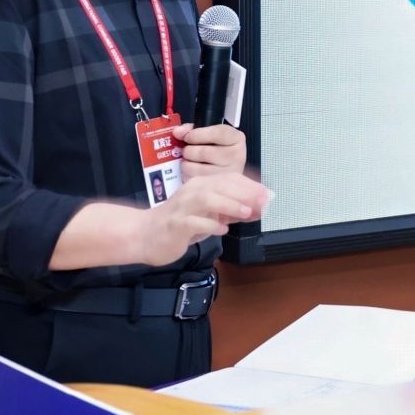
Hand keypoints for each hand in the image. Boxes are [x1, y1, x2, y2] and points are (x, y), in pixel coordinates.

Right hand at [136, 173, 269, 266]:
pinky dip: (210, 225)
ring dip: (229, 205)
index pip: (229, 179)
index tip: (268, 195)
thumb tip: (257, 209)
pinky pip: (194, 222)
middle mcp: (192, 191)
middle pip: (221, 185)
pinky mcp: (175, 224)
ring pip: (207, 199)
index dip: (250, 186)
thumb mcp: (209, 215)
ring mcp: (182, 207)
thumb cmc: (180, 224)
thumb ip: (230, 211)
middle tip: (263, 203)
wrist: (146, 235)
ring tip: (246, 213)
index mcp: (201, 185)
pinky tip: (222, 230)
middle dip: (245, 193)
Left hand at [171, 120, 247, 178]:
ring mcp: (227, 174)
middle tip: (188, 151)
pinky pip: (192, 179)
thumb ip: (192, 130)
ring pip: (195, 167)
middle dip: (189, 150)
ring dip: (186, 163)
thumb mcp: (208, 134)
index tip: (187, 136)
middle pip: (204, 152)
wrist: (223, 172)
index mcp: (236, 138)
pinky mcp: (216, 187)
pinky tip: (191, 171)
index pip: (218, 133)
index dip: (198, 134)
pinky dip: (186, 174)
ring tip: (190, 161)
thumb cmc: (214, 149)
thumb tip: (178, 132)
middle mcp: (236, 156)